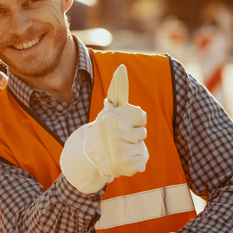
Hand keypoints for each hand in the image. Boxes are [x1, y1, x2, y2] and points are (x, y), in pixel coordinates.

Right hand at [60, 64, 148, 192]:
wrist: (90, 156)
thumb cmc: (104, 128)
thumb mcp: (109, 109)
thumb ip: (117, 89)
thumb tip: (122, 67)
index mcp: (111, 119)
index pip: (141, 117)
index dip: (135, 121)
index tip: (122, 123)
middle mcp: (113, 135)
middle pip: (142, 133)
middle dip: (134, 135)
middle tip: (118, 138)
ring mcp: (119, 152)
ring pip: (142, 147)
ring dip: (134, 148)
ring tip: (119, 149)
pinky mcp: (125, 166)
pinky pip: (142, 160)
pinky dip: (136, 161)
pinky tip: (122, 159)